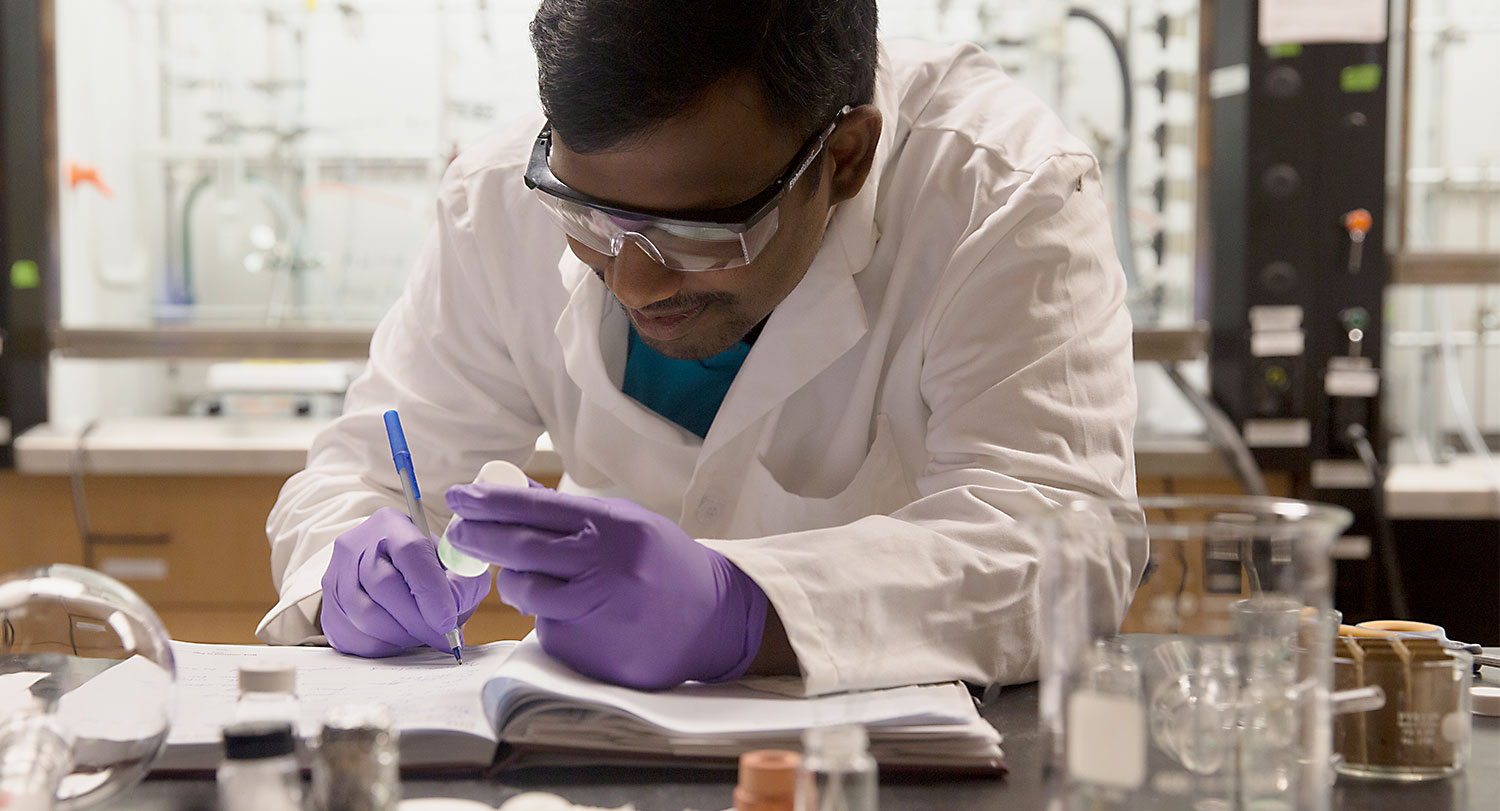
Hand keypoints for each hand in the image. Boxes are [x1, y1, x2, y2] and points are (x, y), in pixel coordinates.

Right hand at [320, 507, 491, 656]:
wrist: (394, 575)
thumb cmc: (429, 571)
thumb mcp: (454, 567)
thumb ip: (462, 583)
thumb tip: (450, 613)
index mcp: (392, 524)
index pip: (410, 550)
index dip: (430, 589)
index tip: (448, 620)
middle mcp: (356, 545)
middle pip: (383, 584)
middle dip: (418, 619)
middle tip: (442, 636)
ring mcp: (335, 576)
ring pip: (364, 613)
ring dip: (400, 634)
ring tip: (422, 635)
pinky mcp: (327, 607)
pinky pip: (351, 635)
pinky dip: (382, 645)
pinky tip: (400, 639)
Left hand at [444, 484, 767, 688]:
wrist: (713, 618)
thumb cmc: (663, 562)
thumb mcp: (628, 522)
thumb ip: (572, 512)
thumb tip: (511, 490)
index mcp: (615, 527)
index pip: (536, 508)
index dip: (491, 500)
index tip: (460, 495)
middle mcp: (604, 568)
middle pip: (519, 548)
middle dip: (480, 537)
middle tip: (460, 532)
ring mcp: (596, 613)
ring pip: (525, 593)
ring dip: (518, 584)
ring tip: (541, 582)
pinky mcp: (589, 652)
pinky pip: (547, 628)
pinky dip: (552, 618)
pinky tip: (583, 616)